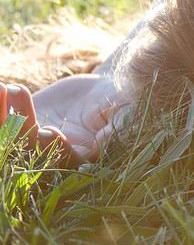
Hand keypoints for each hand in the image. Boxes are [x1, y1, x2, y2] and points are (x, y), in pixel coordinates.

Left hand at [1, 76, 125, 165]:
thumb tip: (103, 145)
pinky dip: (1, 104)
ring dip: (2, 114)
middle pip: (27, 148)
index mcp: (82, 156)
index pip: (63, 158)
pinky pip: (5, 116)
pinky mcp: (26, 117)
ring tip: (3, 89)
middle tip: (14, 97)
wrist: (110, 86)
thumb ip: (118, 130)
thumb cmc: (126, 100)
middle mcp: (54, 151)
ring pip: (8, 134)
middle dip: (18, 127)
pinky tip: (3, 87)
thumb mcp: (128, 113)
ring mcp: (36, 134)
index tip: (50, 130)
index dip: (54, 147)